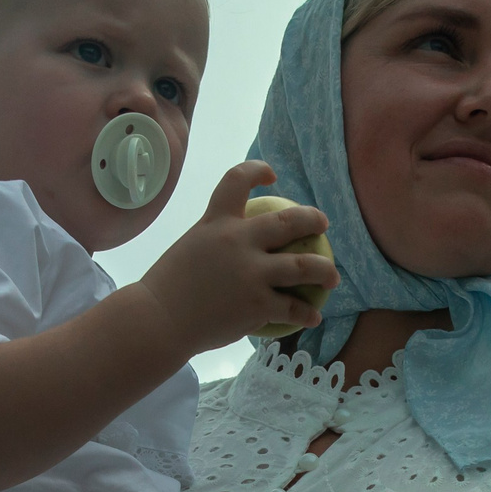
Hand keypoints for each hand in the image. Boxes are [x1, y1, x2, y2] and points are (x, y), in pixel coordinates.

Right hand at [134, 162, 339, 350]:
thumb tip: (237, 248)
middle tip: (323, 226)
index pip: (237, 181)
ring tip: (332, 277)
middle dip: (313, 220)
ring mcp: (251, 273)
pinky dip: (307, 314)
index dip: (258, 171)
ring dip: (325, 270)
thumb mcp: (190, 248)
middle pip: (289, 222)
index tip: (272, 175)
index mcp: (216, 221)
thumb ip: (215, 242)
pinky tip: (313, 318)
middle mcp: (237, 241)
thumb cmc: (168, 288)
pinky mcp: (258, 304)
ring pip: (303, 265)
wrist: (159, 320)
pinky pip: (293, 308)